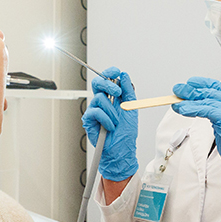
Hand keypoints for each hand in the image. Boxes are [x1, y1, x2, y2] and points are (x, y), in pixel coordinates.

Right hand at [81, 67, 138, 181]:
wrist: (122, 149)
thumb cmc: (126, 132)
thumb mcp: (131, 108)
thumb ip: (128, 91)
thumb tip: (124, 76)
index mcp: (112, 98)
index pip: (107, 79)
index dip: (109, 72)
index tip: (116, 71)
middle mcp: (102, 102)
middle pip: (98, 83)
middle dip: (108, 84)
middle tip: (117, 91)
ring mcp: (94, 110)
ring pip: (99, 98)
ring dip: (111, 111)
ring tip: (116, 122)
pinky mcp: (89, 120)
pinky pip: (95, 112)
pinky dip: (105, 119)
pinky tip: (110, 127)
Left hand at [171, 77, 220, 199]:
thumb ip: (215, 113)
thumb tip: (195, 104)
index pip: (219, 87)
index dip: (203, 83)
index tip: (190, 82)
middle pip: (211, 93)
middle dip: (192, 91)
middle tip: (177, 89)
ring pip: (207, 101)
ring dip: (188, 101)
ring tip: (175, 102)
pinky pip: (207, 110)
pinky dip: (192, 108)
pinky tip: (182, 109)